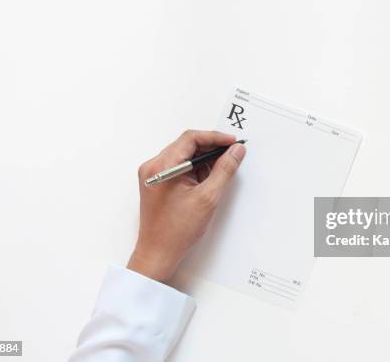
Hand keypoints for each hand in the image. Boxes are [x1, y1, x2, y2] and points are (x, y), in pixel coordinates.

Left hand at [128, 130, 245, 281]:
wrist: (158, 253)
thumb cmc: (176, 231)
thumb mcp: (208, 198)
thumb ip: (224, 170)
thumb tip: (236, 151)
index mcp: (162, 166)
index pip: (191, 138)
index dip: (215, 138)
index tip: (232, 143)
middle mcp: (153, 166)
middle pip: (186, 145)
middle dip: (211, 148)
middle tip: (231, 154)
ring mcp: (153, 174)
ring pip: (183, 155)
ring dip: (203, 160)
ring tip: (219, 173)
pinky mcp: (156, 182)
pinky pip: (178, 166)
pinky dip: (194, 170)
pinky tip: (206, 181)